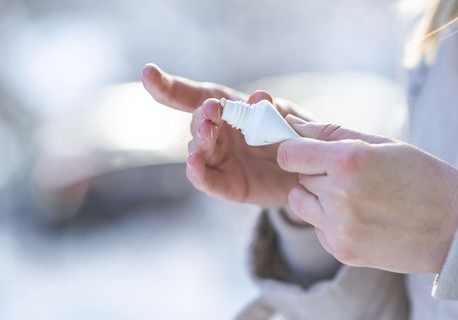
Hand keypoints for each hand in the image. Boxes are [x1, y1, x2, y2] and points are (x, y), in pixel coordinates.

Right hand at [142, 64, 299, 207]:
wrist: (310, 172)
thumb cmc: (294, 137)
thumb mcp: (288, 117)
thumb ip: (273, 108)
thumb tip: (260, 97)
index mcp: (227, 110)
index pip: (192, 96)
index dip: (167, 86)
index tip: (148, 74)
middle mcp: (216, 134)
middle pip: (198, 122)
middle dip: (203, 115)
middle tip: (213, 110)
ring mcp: (219, 160)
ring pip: (199, 149)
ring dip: (200, 140)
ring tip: (207, 132)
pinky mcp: (227, 185)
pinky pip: (207, 180)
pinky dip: (198, 172)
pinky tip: (194, 163)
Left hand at [277, 117, 457, 272]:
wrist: (457, 228)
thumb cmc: (424, 177)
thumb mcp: (384, 144)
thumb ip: (334, 133)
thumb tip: (293, 124)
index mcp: (348, 161)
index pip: (288, 154)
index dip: (296, 150)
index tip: (308, 151)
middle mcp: (338, 195)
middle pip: (300, 176)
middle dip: (317, 171)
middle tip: (353, 175)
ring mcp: (339, 227)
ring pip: (302, 203)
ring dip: (318, 197)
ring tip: (355, 196)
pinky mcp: (342, 250)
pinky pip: (317, 227)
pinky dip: (330, 221)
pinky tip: (363, 217)